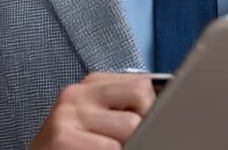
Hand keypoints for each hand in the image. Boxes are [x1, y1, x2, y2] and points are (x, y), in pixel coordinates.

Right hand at [31, 72, 156, 148]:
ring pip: (130, 125)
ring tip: (113, 148)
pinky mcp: (63, 138)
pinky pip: (112, 148)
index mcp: (91, 83)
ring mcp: (68, 115)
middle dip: (144, 122)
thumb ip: (123, 105)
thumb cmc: (72, 145)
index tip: (146, 124)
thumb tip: (164, 104)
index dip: (151, 109)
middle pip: (141, 97)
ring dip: (130, 143)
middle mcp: (77, 93)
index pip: (143, 83)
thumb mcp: (97, 118)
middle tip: (132, 139)